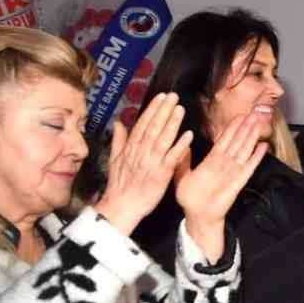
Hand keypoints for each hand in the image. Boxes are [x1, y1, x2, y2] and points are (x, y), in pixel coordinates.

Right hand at [94, 92, 193, 234]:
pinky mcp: (161, 174)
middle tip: (173, 96)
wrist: (123, 206)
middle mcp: (141, 152)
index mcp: (131, 148)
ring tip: (180, 109)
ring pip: (162, 139)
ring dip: (172, 123)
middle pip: (153, 128)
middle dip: (163, 111)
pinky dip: (180, 146)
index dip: (152, 110)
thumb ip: (118, 140)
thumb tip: (118, 123)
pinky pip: (172, 158)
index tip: (161, 97)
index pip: (143, 125)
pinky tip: (189, 135)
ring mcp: (151, 162)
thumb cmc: (121, 184)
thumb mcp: (115, 160)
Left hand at [175, 113, 267, 260]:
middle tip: (253, 114)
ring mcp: (232, 172)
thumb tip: (183, 144)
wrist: (198, 215)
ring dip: (251, 137)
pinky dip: (256, 157)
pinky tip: (263, 147)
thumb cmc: (190, 198)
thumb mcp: (181, 175)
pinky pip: (249, 167)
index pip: (223, 140)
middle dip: (244, 128)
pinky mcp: (238, 182)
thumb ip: (183, 160)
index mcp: (211, 161)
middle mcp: (224, 164)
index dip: (231, 128)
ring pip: (243, 150)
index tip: (238, 116)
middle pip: (236, 142)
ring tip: (259, 124)